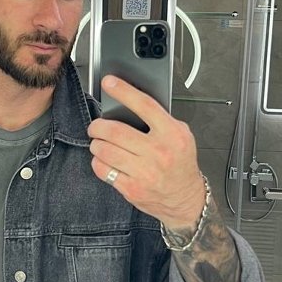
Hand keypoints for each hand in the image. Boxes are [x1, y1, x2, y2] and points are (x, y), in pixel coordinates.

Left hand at [87, 75, 206, 230]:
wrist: (185, 198)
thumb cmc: (180, 164)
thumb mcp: (181, 135)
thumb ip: (159, 119)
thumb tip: (129, 103)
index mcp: (172, 134)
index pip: (144, 105)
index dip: (124, 91)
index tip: (109, 83)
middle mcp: (158, 152)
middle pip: (115, 131)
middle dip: (98, 125)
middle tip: (96, 126)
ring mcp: (144, 172)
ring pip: (105, 150)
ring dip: (96, 144)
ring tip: (99, 142)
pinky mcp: (132, 188)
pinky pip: (103, 170)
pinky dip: (98, 162)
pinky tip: (104, 160)